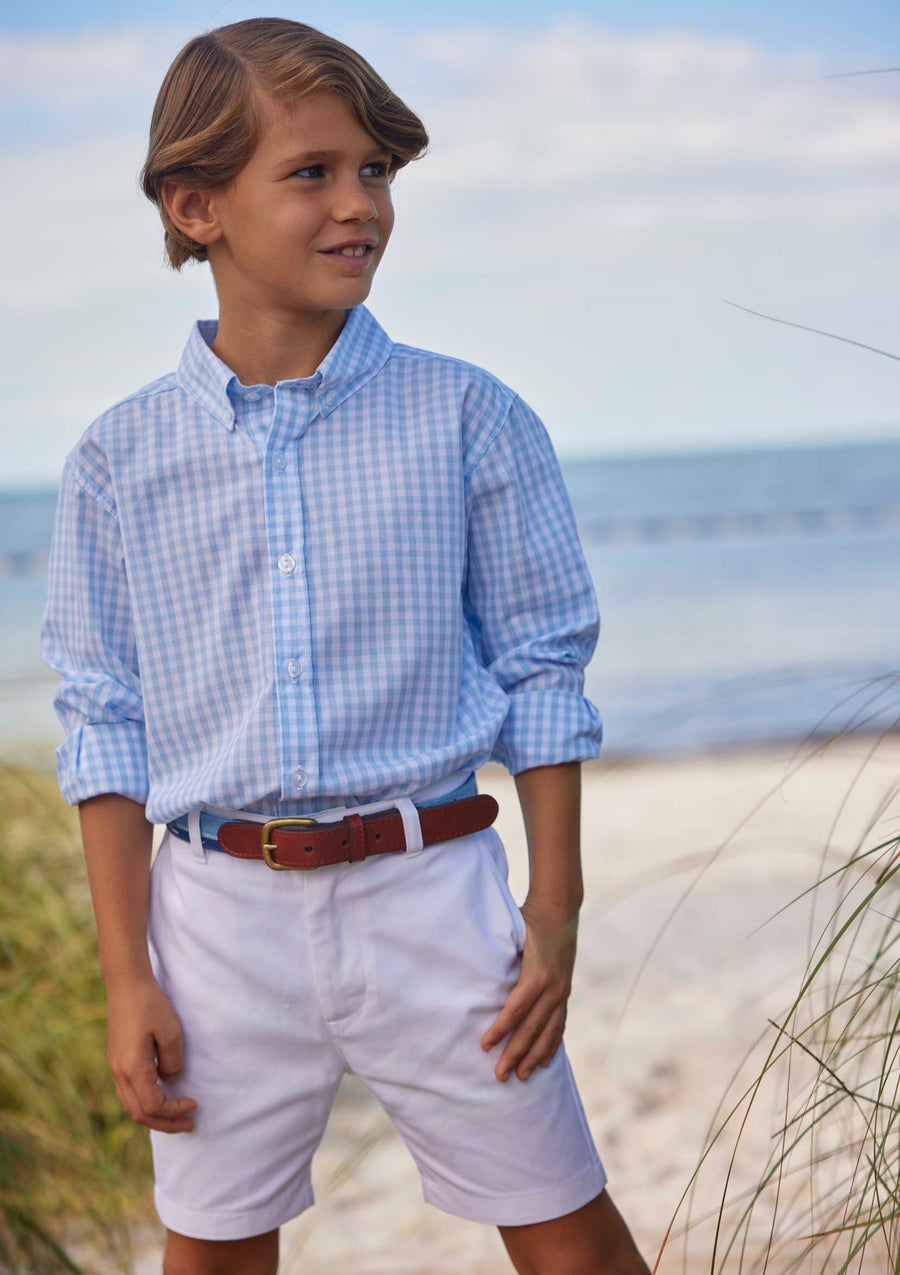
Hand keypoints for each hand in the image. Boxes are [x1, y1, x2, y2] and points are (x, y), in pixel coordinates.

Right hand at [106, 973, 197, 1132]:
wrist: (126, 984)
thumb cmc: (150, 1004)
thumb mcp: (171, 1031)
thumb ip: (173, 1061)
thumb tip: (171, 1079)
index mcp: (132, 1068)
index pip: (153, 1106)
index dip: (174, 1110)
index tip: (194, 1103)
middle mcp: (119, 1073)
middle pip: (139, 1114)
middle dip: (166, 1123)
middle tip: (190, 1124)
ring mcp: (115, 1068)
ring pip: (131, 1106)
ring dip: (154, 1116)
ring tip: (177, 1116)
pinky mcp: (117, 1061)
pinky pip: (129, 1093)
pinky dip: (145, 1103)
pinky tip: (162, 1096)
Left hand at [480, 894, 578, 1082]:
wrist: (559, 909)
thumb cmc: (528, 920)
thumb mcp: (512, 935)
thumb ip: (499, 957)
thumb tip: (474, 976)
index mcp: (536, 974)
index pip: (515, 1010)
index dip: (500, 1030)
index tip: (485, 1047)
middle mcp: (552, 987)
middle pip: (531, 1028)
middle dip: (515, 1053)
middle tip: (500, 1076)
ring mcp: (561, 992)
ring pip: (548, 1032)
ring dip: (534, 1056)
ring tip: (521, 1076)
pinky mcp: (565, 992)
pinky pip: (559, 1024)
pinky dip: (552, 1044)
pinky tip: (545, 1061)